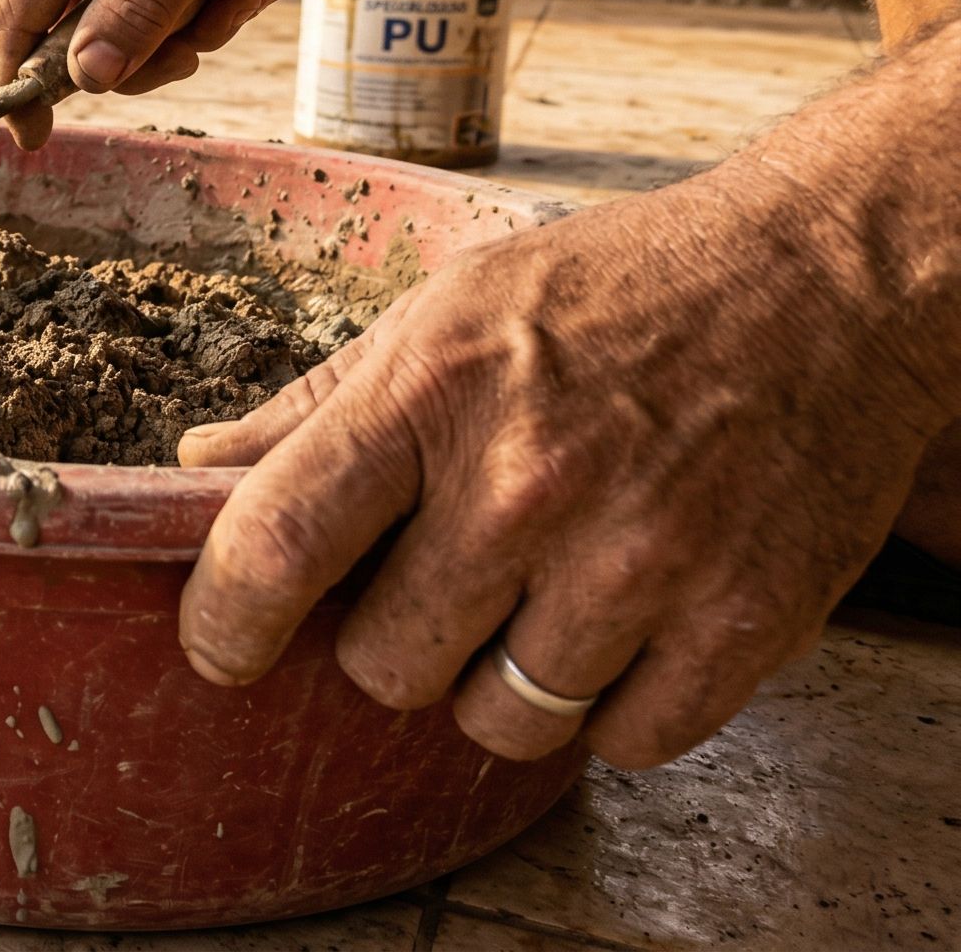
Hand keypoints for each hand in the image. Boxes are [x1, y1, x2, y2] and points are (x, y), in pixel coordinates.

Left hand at [174, 166, 942, 767]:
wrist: (825, 279)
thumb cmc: (617, 290)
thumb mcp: (448, 308)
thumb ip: (317, 406)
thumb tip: (195, 472)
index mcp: (437, 391)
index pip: (282, 539)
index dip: (224, 618)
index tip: (216, 645)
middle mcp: (531, 481)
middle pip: (385, 663)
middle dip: (391, 641)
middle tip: (441, 580)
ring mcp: (642, 559)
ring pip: (499, 720)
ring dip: (501, 679)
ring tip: (541, 594)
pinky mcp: (744, 622)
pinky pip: (623, 742)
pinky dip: (613, 707)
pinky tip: (624, 623)